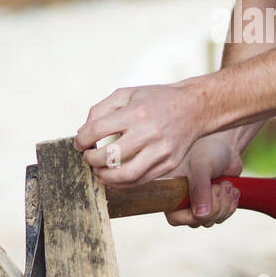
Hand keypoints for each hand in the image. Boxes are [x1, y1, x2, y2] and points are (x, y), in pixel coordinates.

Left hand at [74, 81, 202, 185]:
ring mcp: (161, 151)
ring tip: (99, 172)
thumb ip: (101, 109)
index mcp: (136, 112)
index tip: (80, 143)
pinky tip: (115, 177)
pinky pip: (141, 180)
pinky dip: (123, 183)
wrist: (195, 107)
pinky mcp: (169, 164)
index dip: (82, 139)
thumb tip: (82, 133)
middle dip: (91, 160)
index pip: (97, 130)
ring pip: (125, 176)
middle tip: (88, 157)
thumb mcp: (127, 93)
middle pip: (109, 156)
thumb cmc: (156, 99)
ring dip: (105, 177)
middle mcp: (149, 132)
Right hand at [163, 134, 243, 228]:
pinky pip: (222, 217)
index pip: (176, 219)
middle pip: (198, 221)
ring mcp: (197, 205)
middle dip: (215, 205)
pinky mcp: (212, 206)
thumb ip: (200, 188)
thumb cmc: (207, 151)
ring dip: (224, 204)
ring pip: (212, 220)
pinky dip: (231, 204)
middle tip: (219, 185)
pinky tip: (232, 189)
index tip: (208, 192)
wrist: (224, 147)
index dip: (193, 213)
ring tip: (226, 184)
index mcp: (170, 192)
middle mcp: (181, 202)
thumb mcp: (201, 166)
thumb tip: (201, 215)